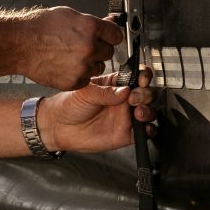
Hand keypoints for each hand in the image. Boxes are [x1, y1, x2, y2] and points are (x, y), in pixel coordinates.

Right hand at [12, 7, 121, 88]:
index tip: (107, 37)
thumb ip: (91, 22)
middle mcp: (89, 48)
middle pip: (109, 52)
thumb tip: (109, 23)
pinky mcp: (74, 81)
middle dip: (99, 49)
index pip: (116, 35)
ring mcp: (82, 66)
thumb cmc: (40, 27)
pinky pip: (86, 79)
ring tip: (72, 56)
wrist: (20, 45)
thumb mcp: (69, 15)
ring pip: (98, 67)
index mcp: (90, 28)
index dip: (111, 35)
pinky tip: (66, 65)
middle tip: (83, 46)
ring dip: (90, 63)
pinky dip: (80, 75)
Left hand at [36, 74, 154, 153]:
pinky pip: (145, 133)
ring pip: (149, 111)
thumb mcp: (85, 92)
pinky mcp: (126, 134)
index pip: (136, 76)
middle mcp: (124, 100)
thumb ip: (106, 92)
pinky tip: (144, 129)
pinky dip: (150, 130)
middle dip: (145, 94)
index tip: (141, 80)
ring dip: (149, 110)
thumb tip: (125, 90)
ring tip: (138, 113)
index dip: (143, 76)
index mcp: (115, 84)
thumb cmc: (69, 106)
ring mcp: (126, 116)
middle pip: (146, 93)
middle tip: (134, 99)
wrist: (59, 127)